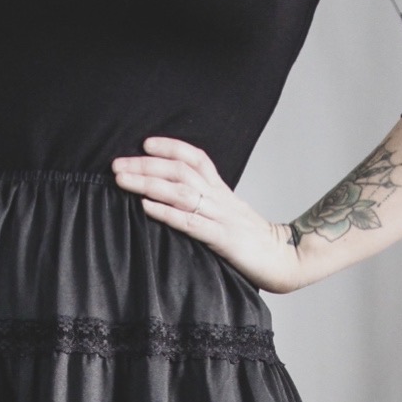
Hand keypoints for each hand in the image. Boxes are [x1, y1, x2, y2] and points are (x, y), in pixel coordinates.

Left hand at [111, 137, 313, 294]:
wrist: (285, 259)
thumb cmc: (252, 242)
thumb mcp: (227, 216)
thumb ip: (204, 206)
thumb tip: (172, 200)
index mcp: (221, 191)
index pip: (196, 158)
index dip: (170, 146)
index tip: (144, 142)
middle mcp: (219, 198)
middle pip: (180, 171)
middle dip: (146, 165)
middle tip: (116, 164)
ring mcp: (221, 217)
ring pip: (181, 192)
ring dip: (148, 184)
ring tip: (122, 180)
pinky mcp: (222, 239)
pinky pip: (190, 223)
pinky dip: (166, 213)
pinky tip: (146, 207)